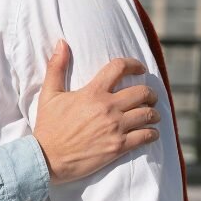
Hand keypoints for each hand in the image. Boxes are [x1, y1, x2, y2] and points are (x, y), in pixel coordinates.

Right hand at [33, 41, 160, 182]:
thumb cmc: (48, 126)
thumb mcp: (49, 95)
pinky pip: (147, 136)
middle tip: (148, 97)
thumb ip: (56, 67)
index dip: (134, 64)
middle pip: (143, 92)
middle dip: (150, 93)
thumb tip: (62, 43)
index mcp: (92, 92)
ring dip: (153, 114)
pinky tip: (149, 133)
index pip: (119, 68)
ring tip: (151, 115)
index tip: (139, 68)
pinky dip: (152, 133)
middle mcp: (107, 107)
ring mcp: (115, 128)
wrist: (47, 158)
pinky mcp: (119, 146)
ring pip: (149, 114)